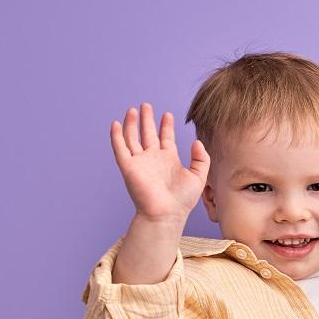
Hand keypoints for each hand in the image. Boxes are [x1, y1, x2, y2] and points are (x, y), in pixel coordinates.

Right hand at [109, 102, 208, 225]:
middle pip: (147, 134)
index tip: (167, 114)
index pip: (166, 138)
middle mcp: (153, 158)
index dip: (166, 126)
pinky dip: (117, 136)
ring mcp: (140, 162)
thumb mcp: (199, 177)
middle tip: (146, 105)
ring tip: (133, 110)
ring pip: (132, 138)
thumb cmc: (183, 200)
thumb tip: (197, 142)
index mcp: (169, 160)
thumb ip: (201, 158)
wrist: (167, 213)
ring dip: (132, 124)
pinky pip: (120, 148)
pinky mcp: (128, 166)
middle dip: (147, 120)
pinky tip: (117, 123)